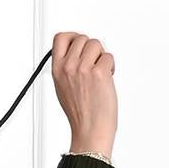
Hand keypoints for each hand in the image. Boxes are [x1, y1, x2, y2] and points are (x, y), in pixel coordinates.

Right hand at [51, 31, 116, 157]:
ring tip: (100, 73)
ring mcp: (83, 69)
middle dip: (91, 49)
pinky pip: (109, 57)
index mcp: (57, 70)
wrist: (89, 130)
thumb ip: (67, 68)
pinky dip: (111, 66)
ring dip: (102, 57)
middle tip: (94, 64)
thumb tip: (77, 52)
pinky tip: (107, 79)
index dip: (73, 37)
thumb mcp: (63, 88)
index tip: (80, 43)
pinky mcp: (99, 73)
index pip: (60, 38)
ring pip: (96, 44)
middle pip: (83, 38)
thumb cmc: (80, 114)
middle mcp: (68, 67)